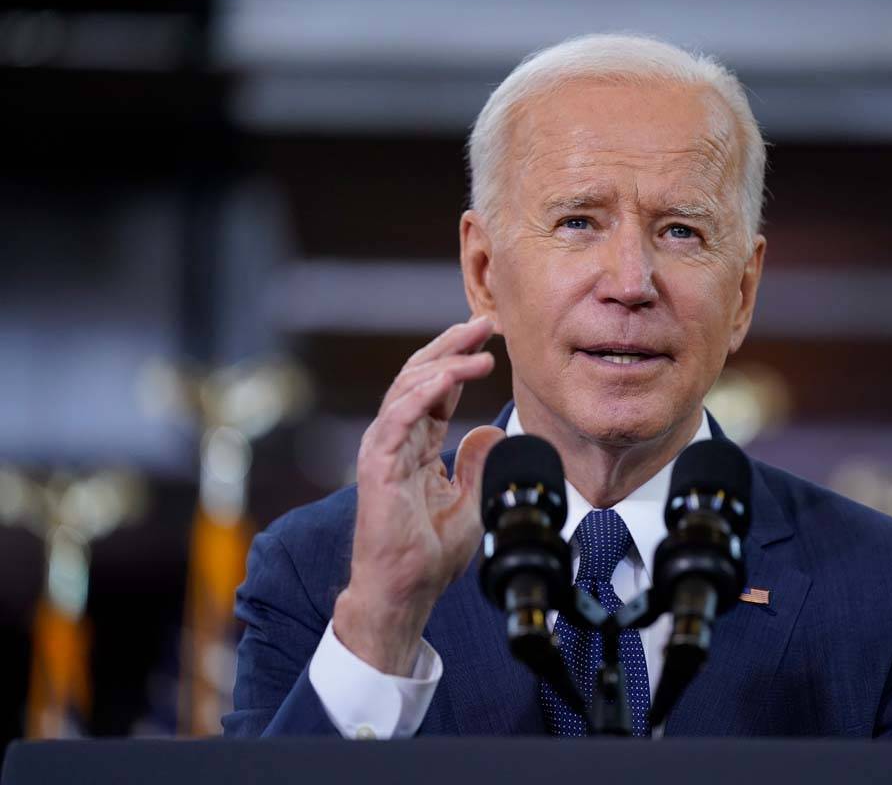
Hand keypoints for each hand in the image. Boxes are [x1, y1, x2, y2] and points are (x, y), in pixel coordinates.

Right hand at [333, 316, 505, 675]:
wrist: (405, 590)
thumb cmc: (429, 553)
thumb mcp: (470, 499)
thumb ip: (476, 462)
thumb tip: (491, 431)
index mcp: (415, 444)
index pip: (436, 389)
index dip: (461, 360)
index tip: (490, 339)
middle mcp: (396, 439)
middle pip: (420, 376)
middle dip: (452, 346)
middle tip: (485, 323)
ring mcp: (384, 450)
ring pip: (408, 388)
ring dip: (444, 362)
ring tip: (477, 348)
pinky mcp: (378, 466)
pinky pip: (398, 418)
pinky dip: (423, 394)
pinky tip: (449, 377)